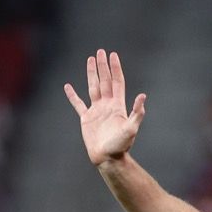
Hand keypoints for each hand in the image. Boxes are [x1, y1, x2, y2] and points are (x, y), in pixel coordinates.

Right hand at [63, 50, 146, 165]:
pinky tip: (68, 86)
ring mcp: (96, 111)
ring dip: (92, 74)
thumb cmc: (121, 146)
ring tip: (90, 60)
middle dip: (103, 66)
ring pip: (93, 87)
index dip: (115, 68)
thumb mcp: (131, 129)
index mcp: (117, 105)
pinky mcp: (86, 119)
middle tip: (100, 51)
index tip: (113, 55)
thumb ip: (136, 113)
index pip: (117, 82)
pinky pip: (78, 104)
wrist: (108, 159)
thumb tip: (142, 96)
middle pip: (105, 81)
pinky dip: (73, 96)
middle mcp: (107, 105)